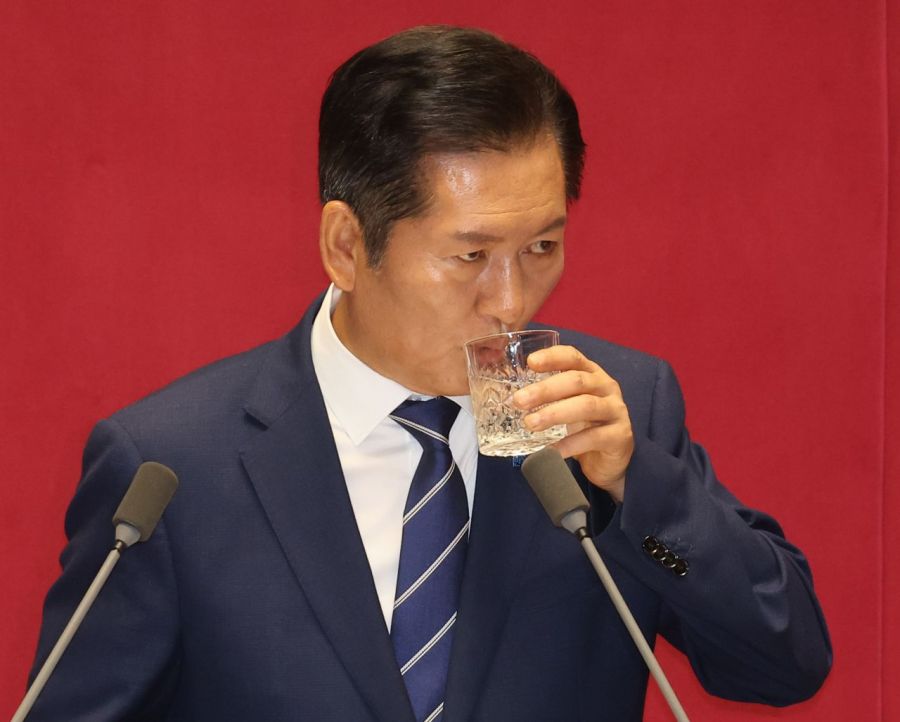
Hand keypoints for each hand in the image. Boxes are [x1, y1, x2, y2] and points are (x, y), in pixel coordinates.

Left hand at [512, 345, 633, 501]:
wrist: (609, 461)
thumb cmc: (583, 427)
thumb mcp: (566, 406)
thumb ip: (548, 398)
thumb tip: (508, 398)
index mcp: (591, 374)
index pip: (573, 357)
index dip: (552, 357)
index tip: (530, 362)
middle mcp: (606, 387)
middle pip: (576, 381)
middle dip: (545, 389)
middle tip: (519, 401)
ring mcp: (616, 410)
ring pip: (586, 405)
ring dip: (555, 413)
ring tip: (530, 424)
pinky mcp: (620, 435)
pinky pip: (593, 437)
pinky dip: (570, 444)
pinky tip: (551, 451)